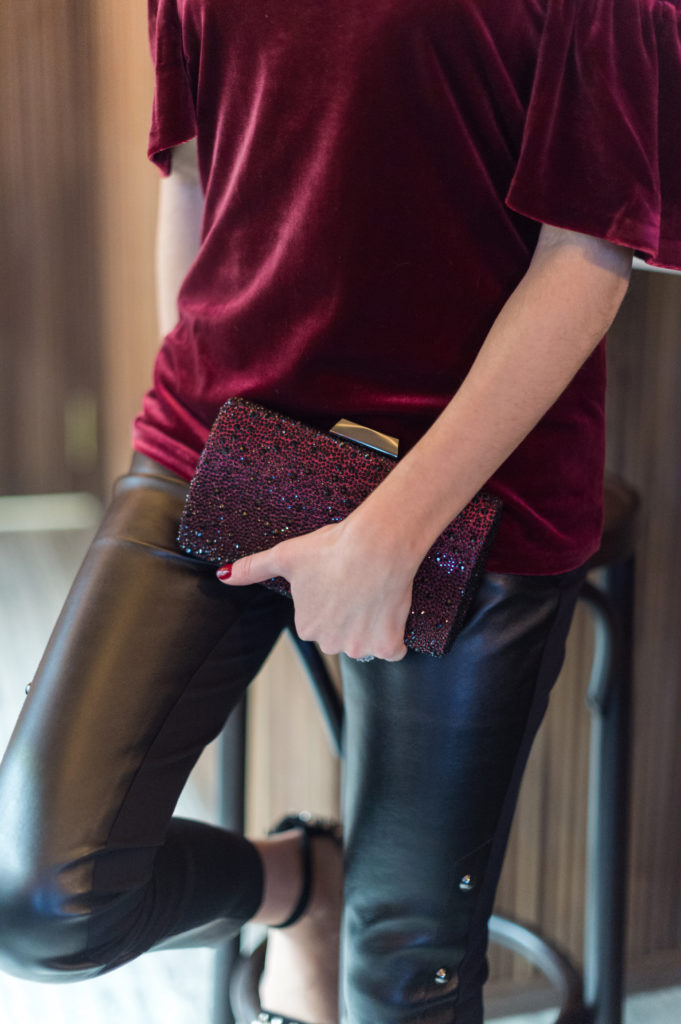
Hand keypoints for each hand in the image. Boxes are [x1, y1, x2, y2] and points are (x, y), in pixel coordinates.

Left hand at [216, 515, 413, 660]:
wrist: (376, 546)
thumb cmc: (331, 548)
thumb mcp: (285, 556)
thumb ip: (252, 569)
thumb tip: (222, 576)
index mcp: (306, 627)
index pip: (317, 621)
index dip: (329, 599)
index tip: (336, 581)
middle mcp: (330, 643)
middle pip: (341, 634)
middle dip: (348, 616)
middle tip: (355, 585)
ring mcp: (360, 647)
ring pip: (365, 641)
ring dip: (370, 625)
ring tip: (371, 593)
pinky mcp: (388, 645)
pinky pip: (392, 649)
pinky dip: (393, 636)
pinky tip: (389, 610)